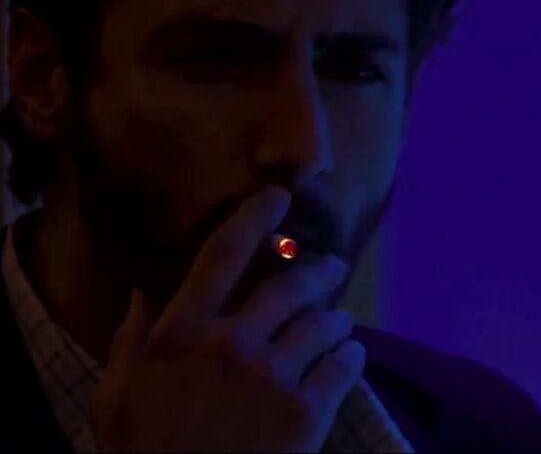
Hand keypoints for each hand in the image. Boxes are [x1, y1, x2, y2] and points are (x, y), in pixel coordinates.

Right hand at [91, 187, 363, 452]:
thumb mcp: (117, 395)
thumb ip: (133, 337)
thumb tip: (145, 288)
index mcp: (180, 335)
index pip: (221, 256)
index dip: (253, 218)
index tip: (278, 198)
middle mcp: (230, 346)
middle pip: (289, 286)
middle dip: (318, 272)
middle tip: (332, 268)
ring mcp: (272, 379)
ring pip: (323, 324)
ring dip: (337, 319)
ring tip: (340, 323)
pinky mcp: (306, 414)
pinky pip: (344, 367)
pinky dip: (352, 357)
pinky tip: (351, 358)